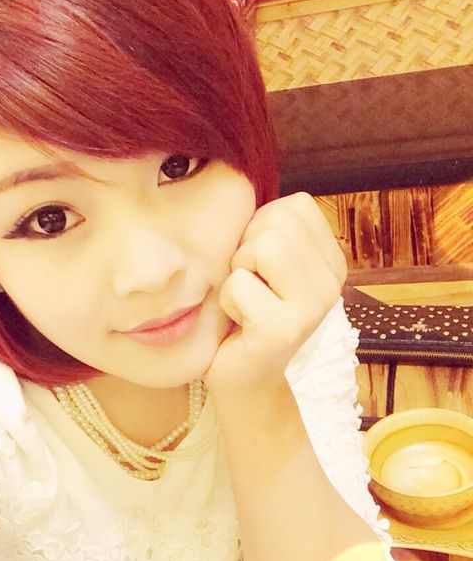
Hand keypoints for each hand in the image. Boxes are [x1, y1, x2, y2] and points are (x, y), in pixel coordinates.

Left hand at [203, 191, 347, 402]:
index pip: (294, 205)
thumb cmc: (247, 313)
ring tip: (246, 301)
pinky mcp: (284, 328)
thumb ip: (272, 229)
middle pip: (275, 222)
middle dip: (246, 251)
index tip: (259, 266)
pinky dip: (227, 301)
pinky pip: (238, 284)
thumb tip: (245, 182)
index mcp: (331, 259)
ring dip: (237, 273)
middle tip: (250, 286)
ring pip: (259, 246)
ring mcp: (314, 305)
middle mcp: (333, 280)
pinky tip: (240, 324)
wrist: (244, 378)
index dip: (260, 229)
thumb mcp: (265, 265)